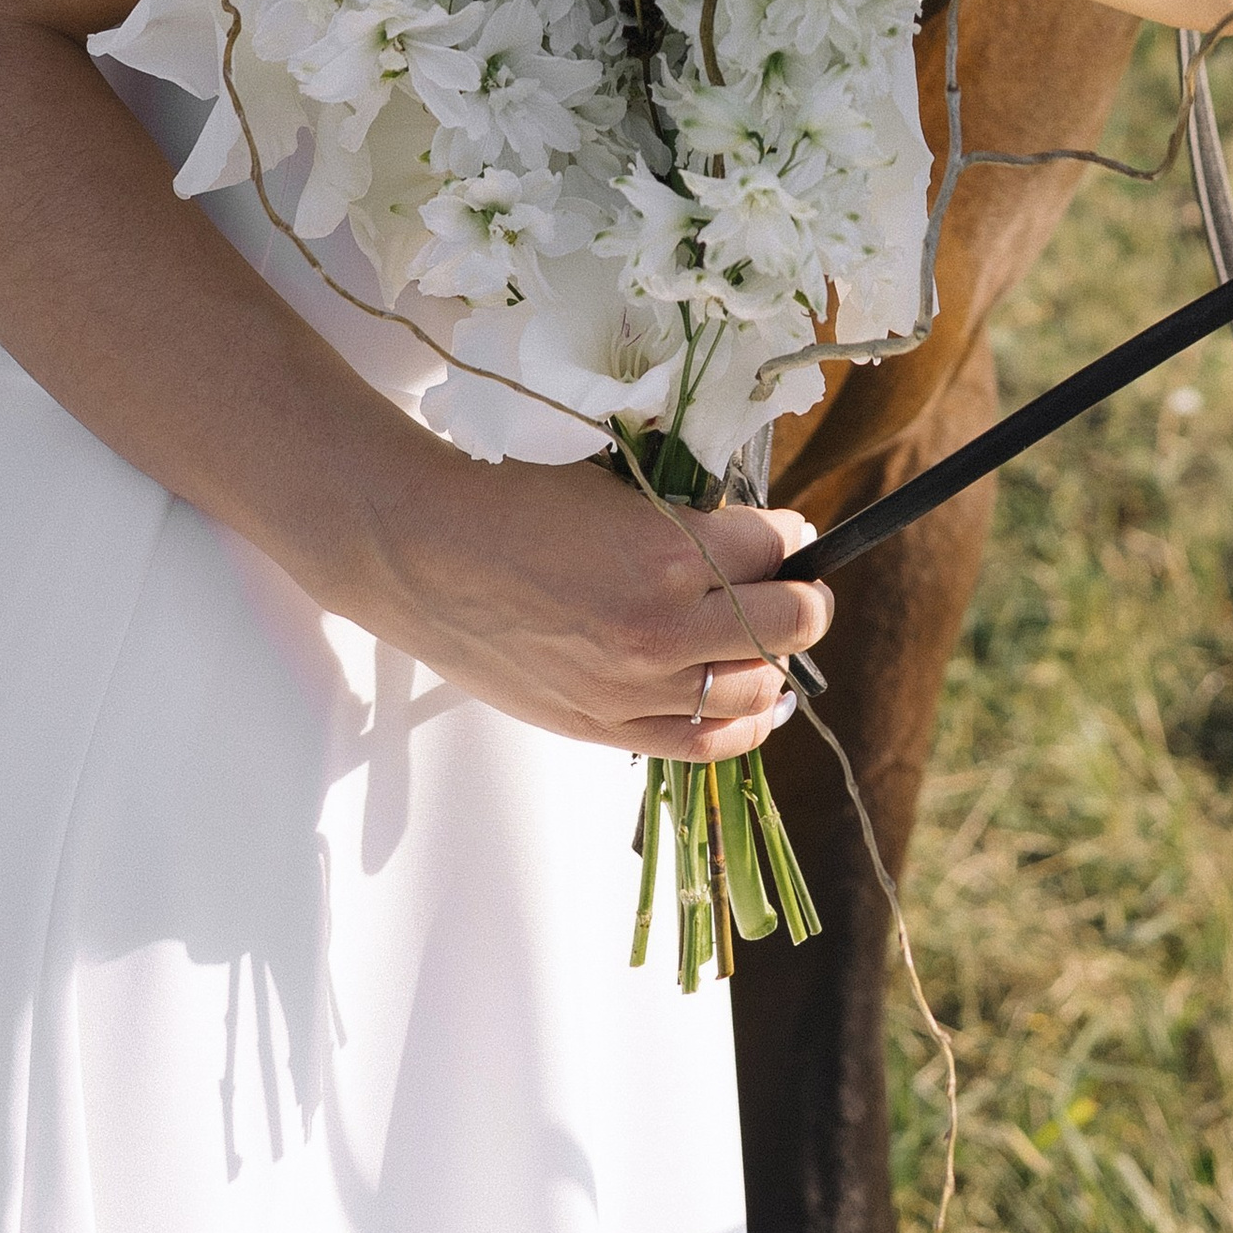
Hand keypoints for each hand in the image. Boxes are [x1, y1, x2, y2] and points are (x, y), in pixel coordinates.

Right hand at [356, 444, 833, 760]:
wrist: (427, 554)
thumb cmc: (515, 502)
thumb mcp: (616, 488)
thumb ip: (684, 520)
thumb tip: (753, 541)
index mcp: (669, 550)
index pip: (776, 548)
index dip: (793, 537)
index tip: (792, 537)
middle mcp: (663, 626)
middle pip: (787, 623)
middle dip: (806, 600)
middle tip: (801, 587)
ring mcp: (635, 687)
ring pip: (754, 690)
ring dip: (775, 663)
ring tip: (775, 646)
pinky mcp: (603, 727)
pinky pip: (702, 744)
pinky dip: (742, 725)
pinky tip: (756, 705)